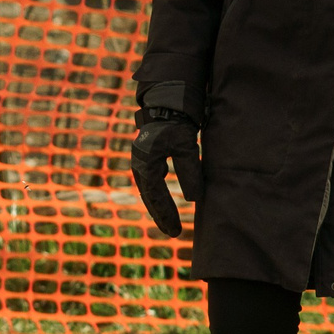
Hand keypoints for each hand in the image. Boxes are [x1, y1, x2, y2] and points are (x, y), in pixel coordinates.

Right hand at [129, 106, 202, 236]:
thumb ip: (190, 173)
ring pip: (149, 189)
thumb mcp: (187, 147)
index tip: (175, 230)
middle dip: (160, 215)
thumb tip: (193, 200)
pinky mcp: (149, 156)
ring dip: (158, 206)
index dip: (165, 214)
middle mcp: (140, 163)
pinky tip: (165, 201)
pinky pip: (152, 180)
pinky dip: (158, 193)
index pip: (155, 195)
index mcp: (146, 163)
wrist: (168, 101)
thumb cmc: (177, 123)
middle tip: (172, 233)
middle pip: (148, 196)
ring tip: (168, 222)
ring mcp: (143, 160)